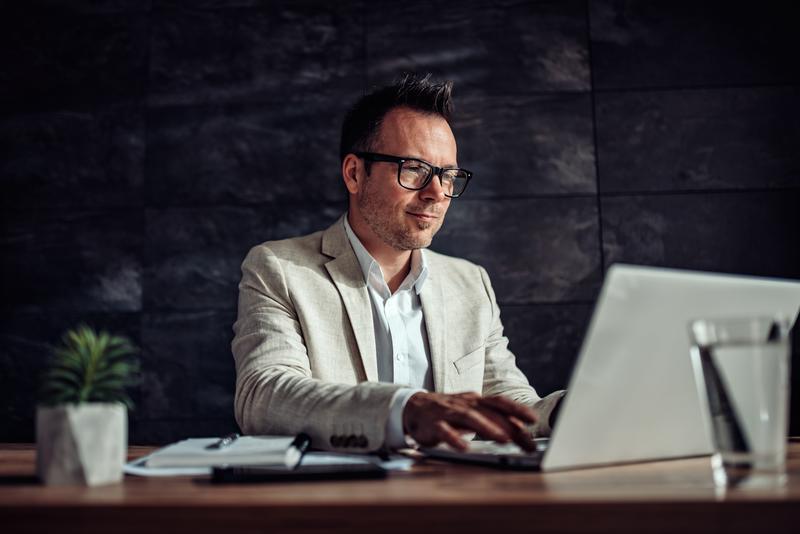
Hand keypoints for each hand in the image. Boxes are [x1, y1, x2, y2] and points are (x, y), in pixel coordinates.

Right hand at [402, 391, 537, 451]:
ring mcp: (448, 412)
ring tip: (503, 440)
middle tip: (526, 441)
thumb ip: (491, 421)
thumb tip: (518, 432)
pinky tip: (464, 447)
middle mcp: (464, 404)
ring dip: (488, 428)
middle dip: (510, 426)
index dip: (516, 410)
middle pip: (490, 412)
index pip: (500, 403)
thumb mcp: (471, 414)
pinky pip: (444, 430)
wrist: (413, 407)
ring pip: (469, 417)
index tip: (533, 420)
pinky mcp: (433, 423)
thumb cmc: (448, 413)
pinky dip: (454, 438)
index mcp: (476, 401)